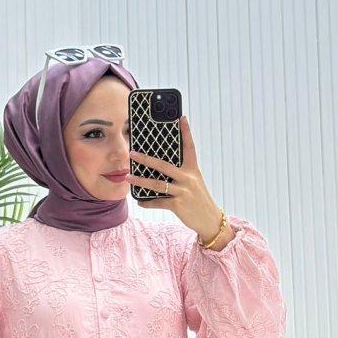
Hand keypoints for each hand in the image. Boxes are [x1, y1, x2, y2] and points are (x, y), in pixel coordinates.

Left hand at [127, 115, 230, 243]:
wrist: (209, 220)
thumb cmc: (199, 200)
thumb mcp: (194, 183)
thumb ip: (182, 174)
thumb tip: (161, 168)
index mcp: (193, 170)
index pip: (189, 147)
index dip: (186, 132)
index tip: (181, 117)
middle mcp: (188, 178)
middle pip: (163, 165)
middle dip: (145, 158)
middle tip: (132, 153)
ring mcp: (183, 191)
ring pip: (157, 184)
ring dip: (140, 180)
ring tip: (128, 177)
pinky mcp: (178, 205)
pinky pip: (158, 202)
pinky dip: (148, 202)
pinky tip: (139, 201)